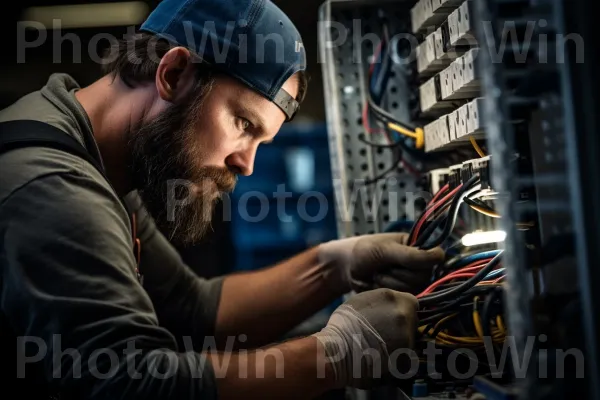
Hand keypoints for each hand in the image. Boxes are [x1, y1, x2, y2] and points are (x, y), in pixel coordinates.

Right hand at [312, 288, 418, 388]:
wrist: (339, 350)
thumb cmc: (344, 324)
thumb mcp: (361, 301)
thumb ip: (380, 302)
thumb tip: (387, 307)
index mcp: (392, 298)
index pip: (411, 302)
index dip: (404, 310)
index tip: (396, 317)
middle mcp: (403, 314)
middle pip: (412, 320)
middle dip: (402, 325)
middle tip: (386, 334)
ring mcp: (407, 335)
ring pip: (410, 338)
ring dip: (400, 342)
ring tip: (381, 347)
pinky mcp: (406, 356)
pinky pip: (406, 356)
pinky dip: (398, 358)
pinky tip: (383, 358)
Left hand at [318, 232, 444, 293]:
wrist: (344, 268)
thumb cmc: (363, 252)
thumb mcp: (385, 249)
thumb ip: (410, 255)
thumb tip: (440, 255)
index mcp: (417, 248)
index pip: (435, 257)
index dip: (421, 262)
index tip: (402, 260)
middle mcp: (418, 266)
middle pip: (423, 278)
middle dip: (398, 274)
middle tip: (382, 267)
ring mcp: (410, 283)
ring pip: (413, 290)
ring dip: (390, 284)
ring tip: (377, 275)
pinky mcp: (401, 296)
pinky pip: (402, 300)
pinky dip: (386, 293)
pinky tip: (376, 286)